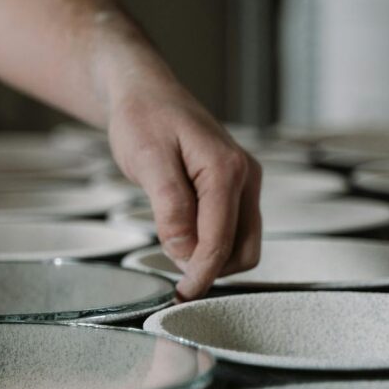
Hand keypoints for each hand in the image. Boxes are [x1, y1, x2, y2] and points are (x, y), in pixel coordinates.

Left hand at [108, 89, 261, 300]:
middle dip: (212, 270)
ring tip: (174, 252)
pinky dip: (213, 243)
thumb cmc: (142, 119)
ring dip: (213, 259)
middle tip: (174, 279)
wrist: (145, 91)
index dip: (201, 274)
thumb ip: (171, 207)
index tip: (180, 297)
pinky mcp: (236, 186)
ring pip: (243, 242)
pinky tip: (182, 239)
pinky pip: (234, 227)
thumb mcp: (148, 162)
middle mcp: (246, 176)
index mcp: (227, 170)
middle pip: (244, 249)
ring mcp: (245, 181)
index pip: (221, 240)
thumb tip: (187, 252)